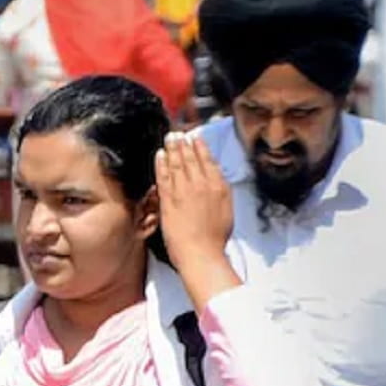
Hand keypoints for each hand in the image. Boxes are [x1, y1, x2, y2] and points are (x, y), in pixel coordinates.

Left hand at [155, 130, 233, 268]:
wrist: (201, 253)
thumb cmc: (215, 237)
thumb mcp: (226, 209)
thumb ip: (220, 191)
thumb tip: (216, 180)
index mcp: (218, 186)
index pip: (208, 160)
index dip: (200, 146)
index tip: (195, 137)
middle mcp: (201, 184)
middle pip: (190, 158)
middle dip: (183, 143)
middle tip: (177, 133)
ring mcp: (184, 190)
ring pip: (177, 163)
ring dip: (172, 148)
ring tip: (169, 137)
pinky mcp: (169, 199)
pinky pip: (163, 176)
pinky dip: (161, 163)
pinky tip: (159, 154)